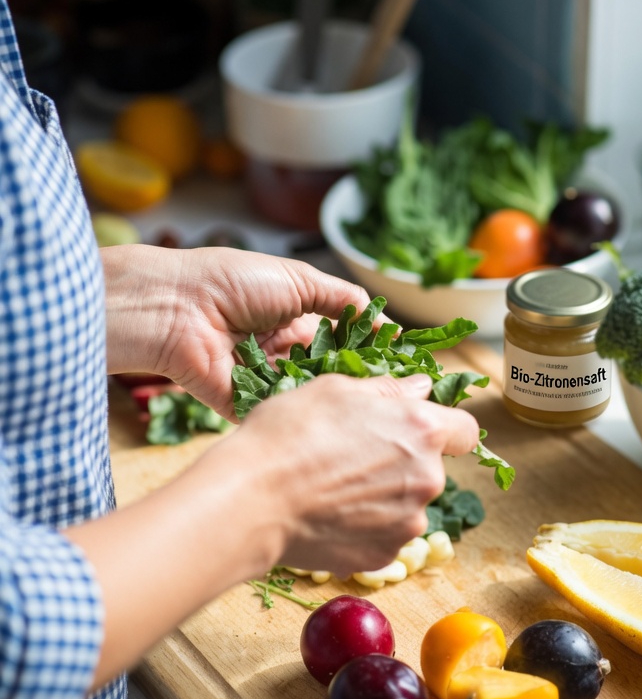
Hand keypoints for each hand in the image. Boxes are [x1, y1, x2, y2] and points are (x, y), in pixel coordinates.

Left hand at [103, 244, 376, 417]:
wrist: (176, 305)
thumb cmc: (232, 281)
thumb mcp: (299, 280)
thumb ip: (343, 300)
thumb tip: (385, 322)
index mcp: (295, 320)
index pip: (344, 342)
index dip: (372, 354)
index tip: (407, 366)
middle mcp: (283, 353)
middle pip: (330, 374)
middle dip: (359, 382)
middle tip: (397, 394)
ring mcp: (264, 382)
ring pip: (310, 397)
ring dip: (334, 400)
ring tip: (371, 407)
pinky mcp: (244, 406)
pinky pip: (280, 414)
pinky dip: (301, 415)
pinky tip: (334, 418)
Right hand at [215, 370, 480, 576]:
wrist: (251, 500)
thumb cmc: (289, 435)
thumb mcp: (336, 389)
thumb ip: (389, 390)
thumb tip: (422, 388)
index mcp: (421, 430)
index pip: (465, 430)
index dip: (443, 427)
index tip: (415, 429)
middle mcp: (427, 479)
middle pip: (430, 468)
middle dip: (401, 461)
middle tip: (352, 456)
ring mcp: (407, 523)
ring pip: (406, 504)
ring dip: (383, 496)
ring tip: (334, 487)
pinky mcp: (383, 556)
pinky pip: (384, 535)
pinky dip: (365, 526)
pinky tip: (329, 515)